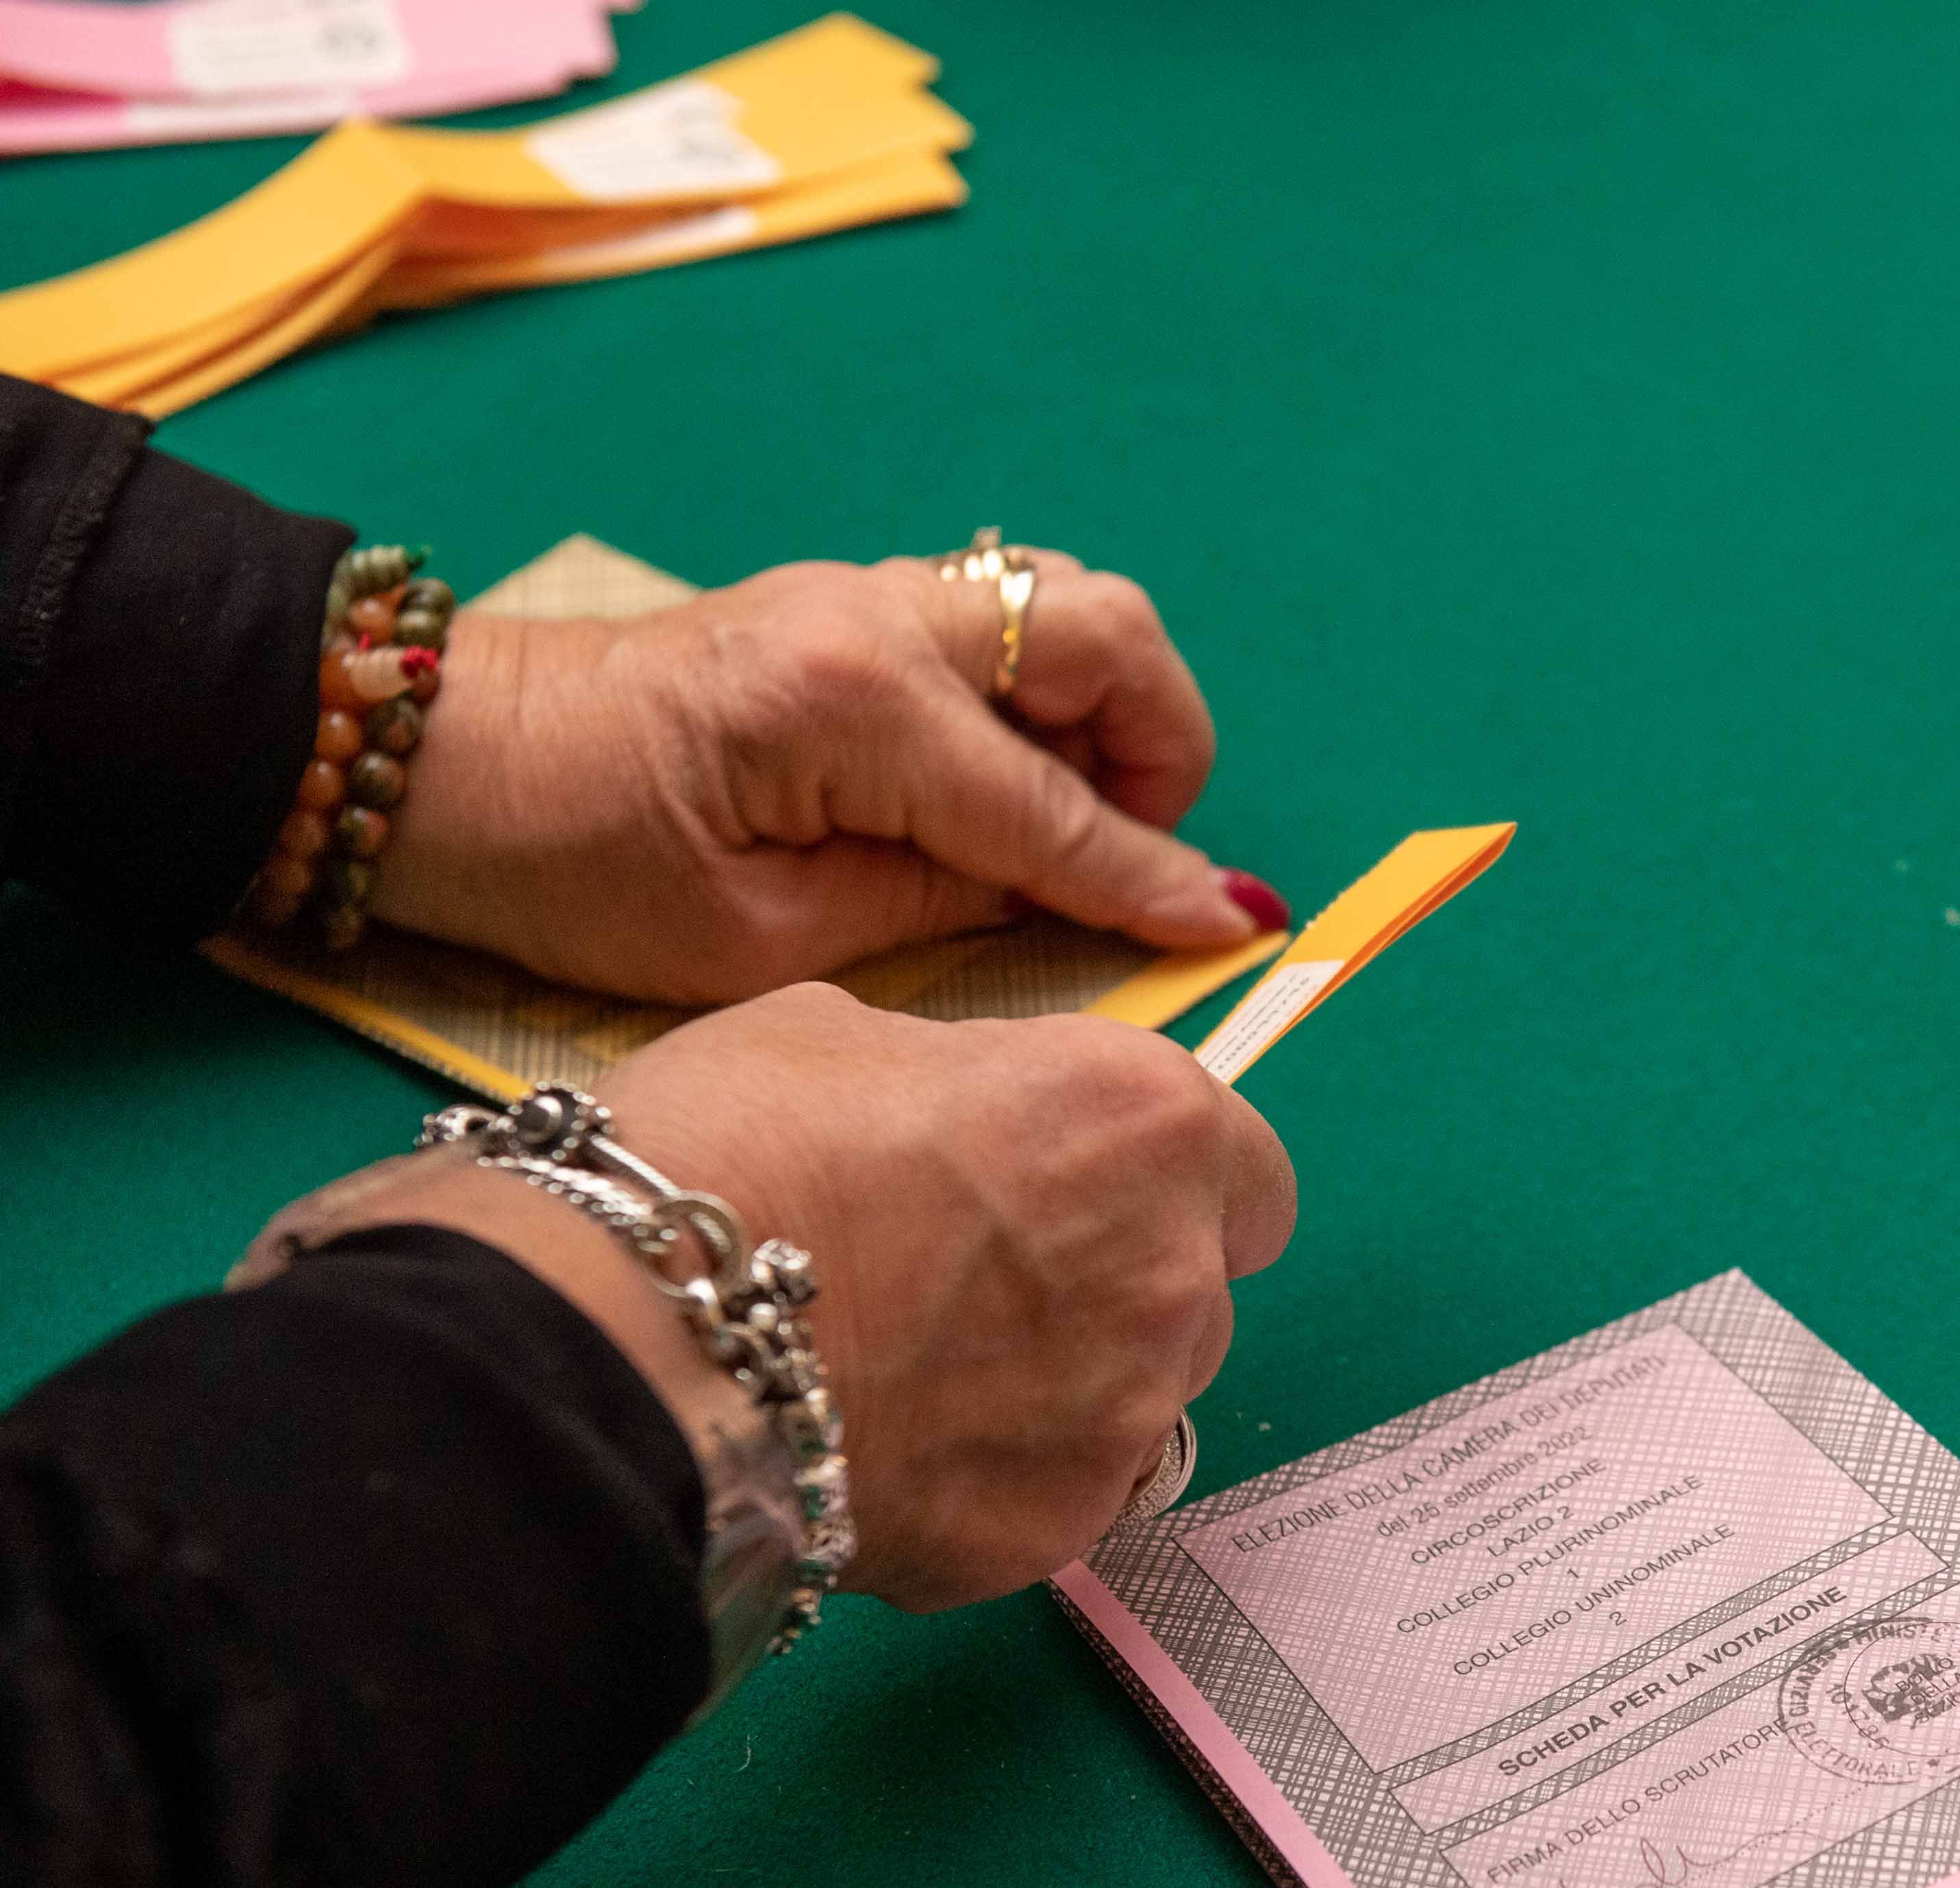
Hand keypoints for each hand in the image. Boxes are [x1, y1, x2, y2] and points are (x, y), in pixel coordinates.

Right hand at [237, 983, 1297, 1609]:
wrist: (630, 1336)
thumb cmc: (729, 1148)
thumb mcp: (848, 1037)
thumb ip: (971, 1082)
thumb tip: (983, 1116)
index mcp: (1146, 1121)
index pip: (1247, 1172)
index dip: (1168, 1183)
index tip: (1097, 1189)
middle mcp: (1174, 1271)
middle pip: (1195, 1291)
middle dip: (1113, 1284)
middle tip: (979, 1279)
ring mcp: (1125, 1415)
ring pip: (1137, 1402)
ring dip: (1065, 1385)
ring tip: (922, 1370)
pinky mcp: (1055, 1530)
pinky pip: (1057, 1494)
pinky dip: (998, 1476)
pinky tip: (892, 1447)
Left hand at [372, 549, 1288, 1004]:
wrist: (437, 756)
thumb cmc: (571, 867)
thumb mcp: (761, 934)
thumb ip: (937, 898)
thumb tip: (1082, 892)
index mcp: (855, 705)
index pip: (1053, 805)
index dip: (1151, 876)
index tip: (1233, 929)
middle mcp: (878, 618)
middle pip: (1104, 635)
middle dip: (1160, 744)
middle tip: (1133, 850)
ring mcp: (863, 593)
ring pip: (1064, 605)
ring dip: (1111, 706)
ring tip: (1076, 817)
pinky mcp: (846, 603)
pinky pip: (1001, 621)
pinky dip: (1047, 693)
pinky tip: (1007, 784)